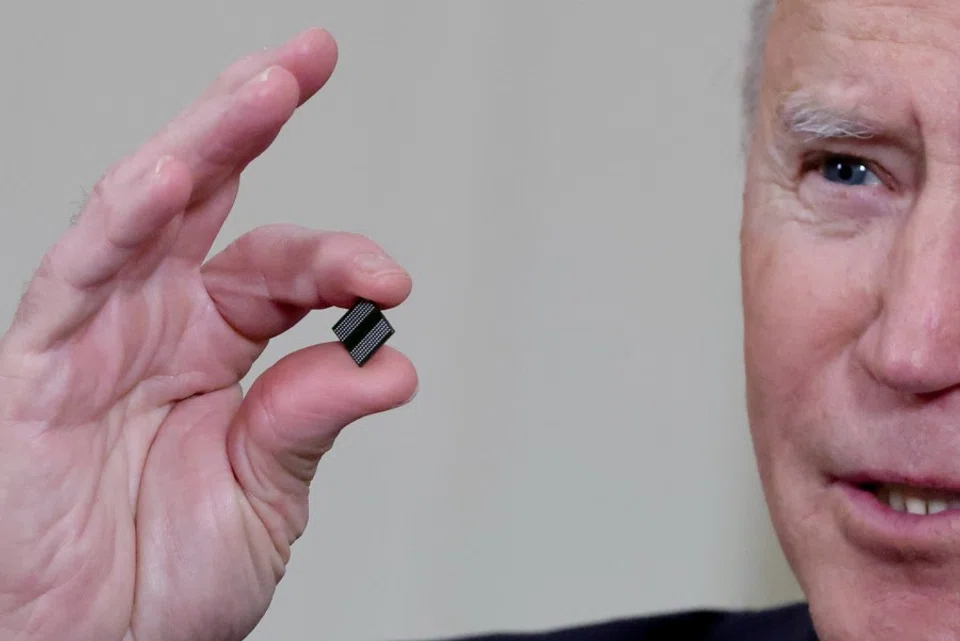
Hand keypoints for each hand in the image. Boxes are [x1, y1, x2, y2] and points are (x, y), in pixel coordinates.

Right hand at [0, 28, 416, 640]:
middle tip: (309, 59)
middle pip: (206, 196)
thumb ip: (314, 417)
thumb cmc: (162, 586)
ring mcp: (97, 333)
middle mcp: (156, 324)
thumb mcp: (266, 495)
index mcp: (215, 350)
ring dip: (203, 141)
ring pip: (145, 209)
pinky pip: (76, 274)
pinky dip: (122, 222)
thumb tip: (390, 361)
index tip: (391, 280)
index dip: (339, 261)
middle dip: (254, 120)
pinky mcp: (36, 363)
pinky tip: (168, 175)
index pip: (282, 270)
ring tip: (269, 84)